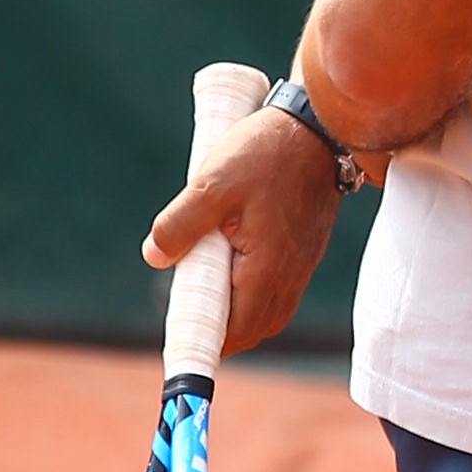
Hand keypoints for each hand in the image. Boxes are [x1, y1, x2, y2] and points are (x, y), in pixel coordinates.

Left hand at [142, 106, 343, 356]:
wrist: (317, 128)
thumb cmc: (265, 153)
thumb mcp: (212, 184)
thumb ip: (179, 224)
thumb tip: (155, 256)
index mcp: (267, 267)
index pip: (237, 329)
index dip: (209, 342)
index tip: (185, 343)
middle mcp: (290, 273)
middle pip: (257, 328)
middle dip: (224, 331)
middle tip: (190, 315)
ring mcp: (302, 262)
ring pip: (271, 311)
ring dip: (241, 314)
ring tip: (209, 294)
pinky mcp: (306, 249)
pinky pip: (281, 289)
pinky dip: (256, 293)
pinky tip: (235, 268)